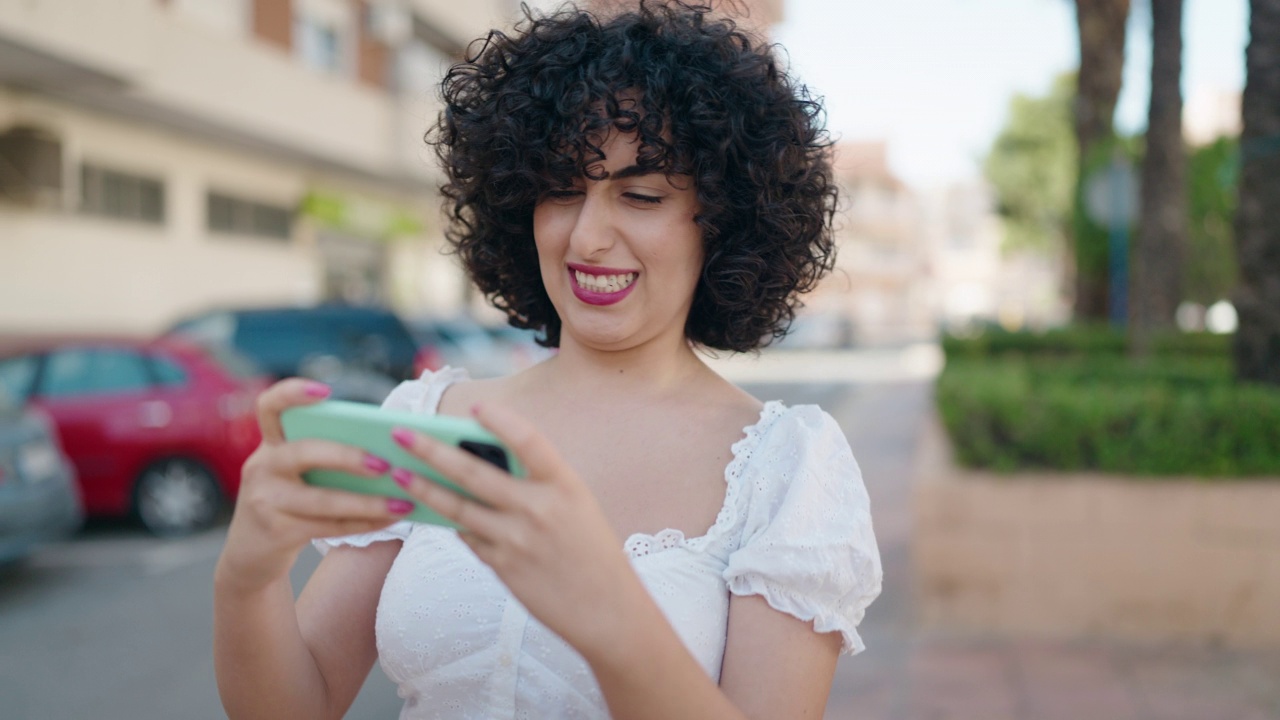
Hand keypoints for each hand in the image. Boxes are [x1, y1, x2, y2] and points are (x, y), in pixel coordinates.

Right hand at [215, 378, 413, 592]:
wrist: (252, 554)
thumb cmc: (291, 501)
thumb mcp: (294, 472)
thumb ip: (324, 453)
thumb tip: (388, 446)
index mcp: (271, 444)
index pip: (270, 406)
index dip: (292, 393)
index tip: (326, 391)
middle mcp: (262, 467)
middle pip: (305, 452)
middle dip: (348, 457)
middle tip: (386, 464)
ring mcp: (266, 501)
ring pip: (323, 499)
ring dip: (368, 503)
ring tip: (403, 503)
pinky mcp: (277, 532)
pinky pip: (329, 526)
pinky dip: (364, 523)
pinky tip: (390, 519)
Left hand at [388, 403, 645, 654]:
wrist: (606, 609)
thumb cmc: (591, 548)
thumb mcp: (576, 504)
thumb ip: (537, 482)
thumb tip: (479, 462)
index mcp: (565, 485)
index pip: (529, 440)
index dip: (501, 421)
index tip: (475, 407)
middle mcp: (539, 509)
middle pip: (473, 473)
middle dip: (431, 450)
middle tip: (399, 433)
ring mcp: (518, 540)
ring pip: (458, 507)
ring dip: (423, 488)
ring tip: (398, 473)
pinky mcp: (503, 567)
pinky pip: (468, 537)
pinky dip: (454, 522)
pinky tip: (439, 512)